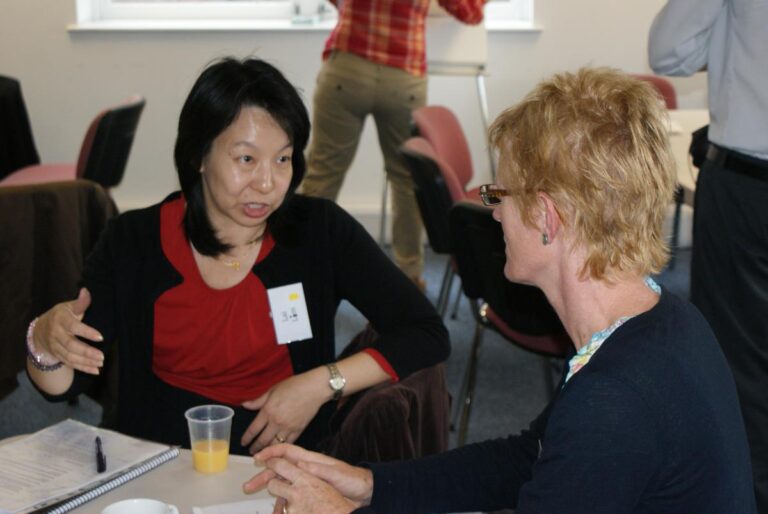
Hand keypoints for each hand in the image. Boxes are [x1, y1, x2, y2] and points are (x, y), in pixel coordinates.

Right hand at [34, 288, 103, 373]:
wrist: (40, 329)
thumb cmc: (60, 315)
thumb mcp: (68, 306)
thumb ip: (80, 302)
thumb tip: (86, 291)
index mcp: (60, 320)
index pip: (73, 327)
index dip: (86, 332)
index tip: (100, 337)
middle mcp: (56, 334)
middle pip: (71, 345)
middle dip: (87, 351)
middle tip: (102, 356)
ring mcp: (55, 347)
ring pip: (70, 357)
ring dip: (86, 362)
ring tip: (101, 363)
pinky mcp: (58, 356)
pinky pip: (70, 364)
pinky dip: (83, 368)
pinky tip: (95, 371)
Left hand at [240, 371, 326, 452]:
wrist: (314, 388)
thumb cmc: (294, 386)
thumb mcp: (272, 390)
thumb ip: (258, 401)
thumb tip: (245, 405)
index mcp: (268, 411)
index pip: (253, 429)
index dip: (247, 438)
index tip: (243, 442)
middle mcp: (276, 421)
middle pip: (262, 440)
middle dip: (255, 448)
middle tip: (251, 452)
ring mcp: (288, 427)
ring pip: (274, 444)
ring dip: (267, 450)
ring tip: (263, 454)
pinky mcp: (298, 430)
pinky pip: (288, 443)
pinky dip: (282, 447)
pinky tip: (278, 449)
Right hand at [243, 444, 372, 512]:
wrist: (363, 491)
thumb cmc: (352, 479)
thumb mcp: (336, 473)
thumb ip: (319, 469)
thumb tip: (301, 463)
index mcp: (311, 459)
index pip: (286, 451)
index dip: (270, 452)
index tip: (256, 458)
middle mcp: (306, 467)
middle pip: (280, 468)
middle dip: (263, 474)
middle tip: (248, 485)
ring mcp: (306, 479)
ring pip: (282, 481)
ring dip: (269, 488)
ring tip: (256, 497)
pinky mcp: (309, 490)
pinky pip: (291, 494)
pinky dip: (281, 500)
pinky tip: (276, 509)